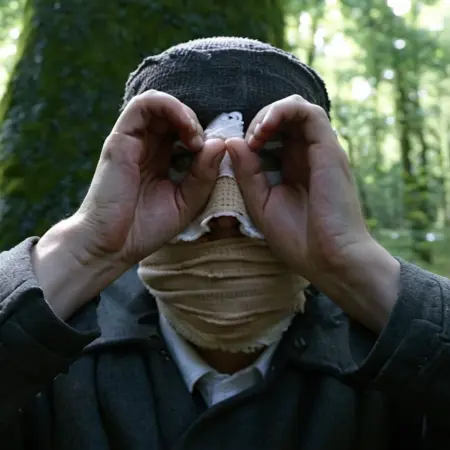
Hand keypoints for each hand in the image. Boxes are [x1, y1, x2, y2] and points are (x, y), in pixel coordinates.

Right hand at [32, 91, 224, 319]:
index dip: (204, 135)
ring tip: (195, 138)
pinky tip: (186, 128)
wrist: (113, 246)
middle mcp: (147, 146)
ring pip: (159, 103)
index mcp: (162, 160)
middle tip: (204, 147)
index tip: (215, 156)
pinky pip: (143, 105)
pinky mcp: (120, 139)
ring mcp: (133, 141)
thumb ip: (204, 175)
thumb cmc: (146, 228)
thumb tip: (219, 143)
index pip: (184, 131)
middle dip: (195, 124)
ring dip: (184, 113)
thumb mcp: (187, 202)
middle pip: (173, 115)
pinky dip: (168, 106)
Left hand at [226, 95, 399, 331]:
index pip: (275, 134)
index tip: (237, 152)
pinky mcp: (330, 148)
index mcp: (293, 167)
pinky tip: (264, 131)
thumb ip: (247, 173)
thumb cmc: (298, 238)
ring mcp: (320, 150)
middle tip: (248, 143)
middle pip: (284, 117)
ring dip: (269, 114)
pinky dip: (283, 111)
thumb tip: (232, 141)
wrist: (330, 259)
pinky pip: (308, 113)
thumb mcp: (262, 203)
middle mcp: (308, 154)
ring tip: (256, 136)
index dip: (252, 134)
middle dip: (259, 122)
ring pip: (296, 108)